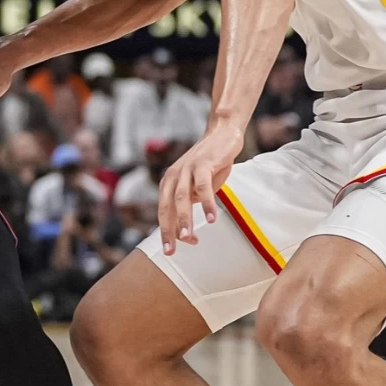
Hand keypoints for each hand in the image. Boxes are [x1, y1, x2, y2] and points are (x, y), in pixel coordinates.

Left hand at [157, 125, 240, 251]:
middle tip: (170, 251)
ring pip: (182, 198)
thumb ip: (189, 204)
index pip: (164, 212)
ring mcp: (187, 169)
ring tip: (188, 238)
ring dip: (185, 219)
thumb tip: (185, 231)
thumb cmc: (209, 165)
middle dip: (168, 231)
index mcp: (169, 183)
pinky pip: (203, 187)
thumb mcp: (195, 187)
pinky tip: (211, 219)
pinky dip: (206, 203)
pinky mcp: (203, 164)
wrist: (221, 135)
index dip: (167, 232)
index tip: (173, 250)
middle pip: (167, 207)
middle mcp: (174, 176)